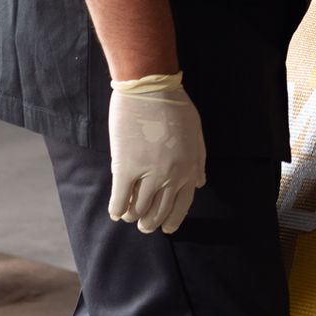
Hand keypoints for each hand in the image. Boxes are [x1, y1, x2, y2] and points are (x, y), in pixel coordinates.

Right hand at [107, 72, 206, 233]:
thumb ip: (198, 160)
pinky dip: (117, 209)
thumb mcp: (196, 132)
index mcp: (189, 166)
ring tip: (130, 217)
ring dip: (134, 217)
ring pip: (140, 209)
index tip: (167, 228)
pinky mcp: (125, 167)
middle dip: (152, 222)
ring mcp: (148, 173)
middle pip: (160, 211)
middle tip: (144, 225)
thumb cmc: (175, 105)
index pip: (182, 204)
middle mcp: (171, 175)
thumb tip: (200, 183)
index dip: (173, 219)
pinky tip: (116, 212)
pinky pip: (120, 199)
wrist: (151, 87)